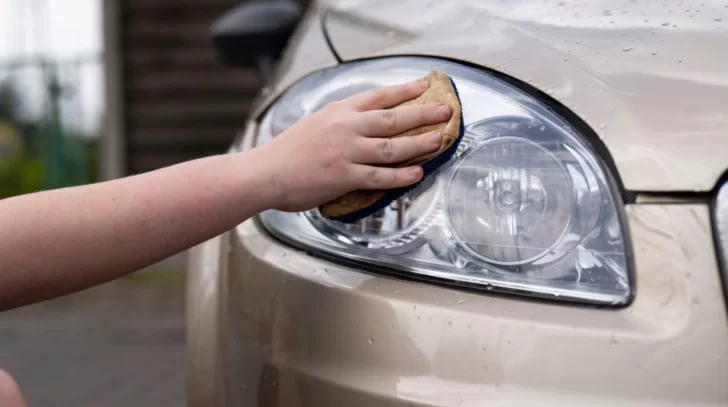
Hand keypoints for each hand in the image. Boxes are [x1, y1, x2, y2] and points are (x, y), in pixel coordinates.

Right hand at [254, 79, 452, 212]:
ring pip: (393, 146)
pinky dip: (402, 175)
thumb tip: (364, 125)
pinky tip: (418, 172)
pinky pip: (381, 176)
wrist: (265, 172)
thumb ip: (341, 122)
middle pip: (394, 118)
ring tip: (440, 139)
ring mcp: (347, 152)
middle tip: (446, 111)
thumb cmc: (287, 152)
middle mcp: (346, 128)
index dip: (405, 91)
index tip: (425, 86)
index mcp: (339, 112)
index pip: (379, 96)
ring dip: (420, 142)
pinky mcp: (346, 176)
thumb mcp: (315, 123)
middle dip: (424, 114)